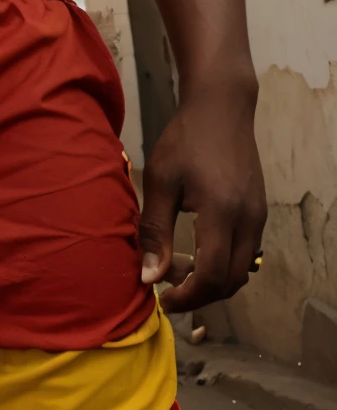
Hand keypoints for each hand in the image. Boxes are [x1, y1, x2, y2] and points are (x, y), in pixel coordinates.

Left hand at [138, 88, 264, 313]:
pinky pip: (246, 253)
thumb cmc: (185, 140)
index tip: (163, 300)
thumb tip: (149, 276)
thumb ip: (155, 231)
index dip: (188, 296)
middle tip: (168, 291)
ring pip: (242, 270)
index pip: (212, 276)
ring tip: (180, 271)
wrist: (221, 108)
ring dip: (213, 282)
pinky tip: (198, 252)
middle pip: (231, 281)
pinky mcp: (259, 212)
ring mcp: (258, 216)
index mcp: (222, 213)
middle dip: (200, 295)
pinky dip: (224, 265)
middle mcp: (248, 220)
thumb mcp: (161, 181)